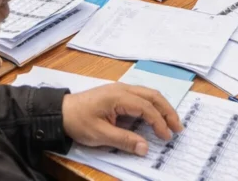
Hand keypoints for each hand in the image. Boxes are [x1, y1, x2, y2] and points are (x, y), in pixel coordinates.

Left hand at [62, 83, 182, 154]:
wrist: (59, 111)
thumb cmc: (78, 122)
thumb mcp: (100, 135)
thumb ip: (124, 140)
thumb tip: (145, 148)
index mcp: (119, 96)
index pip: (146, 108)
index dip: (159, 122)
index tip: (167, 137)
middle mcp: (123, 88)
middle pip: (152, 96)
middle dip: (167, 110)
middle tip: (178, 127)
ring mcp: (120, 89)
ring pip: (148, 94)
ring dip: (161, 107)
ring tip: (171, 122)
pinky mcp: (117, 93)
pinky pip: (141, 96)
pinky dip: (152, 105)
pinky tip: (155, 115)